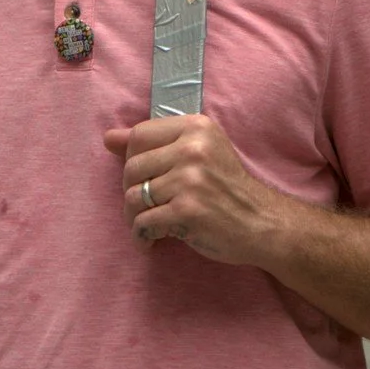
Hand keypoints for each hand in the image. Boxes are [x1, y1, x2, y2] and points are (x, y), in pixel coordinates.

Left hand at [104, 115, 282, 265]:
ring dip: (134, 217)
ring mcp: (190, 180)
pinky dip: (142, 236)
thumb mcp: (199, 152)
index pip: (139, 135)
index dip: (132, 159)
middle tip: (145, 207)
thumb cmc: (226, 187)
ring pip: (134, 197)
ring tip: (147, 225)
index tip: (143, 177)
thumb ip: (155, 142)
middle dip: (132, 191)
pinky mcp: (188, 211)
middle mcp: (193, 149)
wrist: (261, 222)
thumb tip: (108, 138)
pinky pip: (144, 223)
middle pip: (132, 167)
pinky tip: (151, 241)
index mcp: (195, 127)